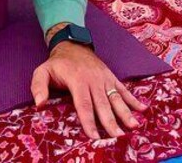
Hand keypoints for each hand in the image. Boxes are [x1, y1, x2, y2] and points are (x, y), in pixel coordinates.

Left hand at [30, 42, 147, 139]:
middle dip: (111, 121)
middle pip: (103, 104)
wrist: (72, 44)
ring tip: (134, 126)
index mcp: (77, 80)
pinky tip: (143, 109)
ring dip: (126, 112)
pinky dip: (133, 99)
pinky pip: (123, 89)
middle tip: (118, 136)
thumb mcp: (42, 71)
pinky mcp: (111, 76)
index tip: (94, 136)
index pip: (84, 104)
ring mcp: (105, 78)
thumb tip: (40, 104)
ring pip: (116, 97)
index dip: (89, 121)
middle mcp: (94, 80)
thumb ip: (38, 86)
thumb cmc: (57, 63)